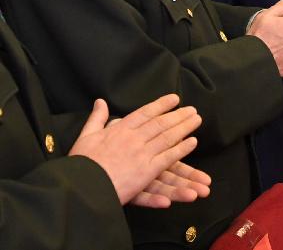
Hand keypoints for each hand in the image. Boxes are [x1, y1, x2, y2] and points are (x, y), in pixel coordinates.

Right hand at [69, 94, 206, 206]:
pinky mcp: (146, 171)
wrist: (80, 188)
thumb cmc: (80, 165)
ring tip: (196, 120)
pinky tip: (193, 142)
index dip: (161, 105)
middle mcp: (133, 138)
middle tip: (192, 110)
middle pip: (161, 123)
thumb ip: (96, 118)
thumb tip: (100, 101)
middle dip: (178, 115)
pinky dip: (182, 149)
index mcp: (119, 130)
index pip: (145, 113)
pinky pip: (168, 157)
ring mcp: (141, 154)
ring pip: (168, 137)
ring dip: (184, 127)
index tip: (174, 99)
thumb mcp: (85, 137)